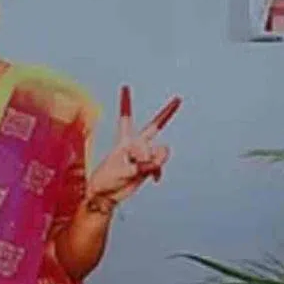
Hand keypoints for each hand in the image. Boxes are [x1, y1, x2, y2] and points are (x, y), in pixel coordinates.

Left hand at [87, 86, 180, 203]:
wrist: (106, 196)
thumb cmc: (105, 180)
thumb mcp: (120, 171)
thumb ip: (141, 166)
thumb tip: (156, 164)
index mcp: (123, 141)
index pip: (126, 118)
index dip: (125, 102)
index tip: (125, 87)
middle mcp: (135, 145)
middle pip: (153, 127)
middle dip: (166, 113)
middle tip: (178, 99)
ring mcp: (144, 156)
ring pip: (159, 151)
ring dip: (152, 161)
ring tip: (139, 170)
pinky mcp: (149, 168)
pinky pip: (160, 164)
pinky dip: (158, 170)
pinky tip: (152, 178)